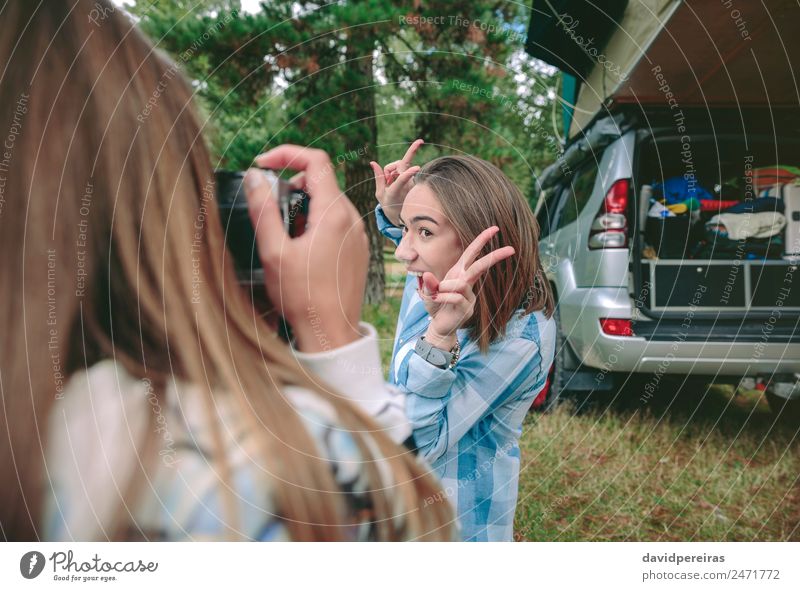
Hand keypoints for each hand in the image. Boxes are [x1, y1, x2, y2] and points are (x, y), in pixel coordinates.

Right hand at [244, 145, 367, 351]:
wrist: (332, 332)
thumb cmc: (303, 297)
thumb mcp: (274, 252)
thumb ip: (263, 210)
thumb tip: (255, 177)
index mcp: (334, 213)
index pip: (316, 161)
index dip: (287, 154)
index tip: (262, 165)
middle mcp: (352, 219)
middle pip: (321, 182)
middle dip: (291, 186)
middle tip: (269, 210)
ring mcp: (358, 235)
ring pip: (329, 204)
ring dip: (302, 208)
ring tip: (284, 237)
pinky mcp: (358, 250)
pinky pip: (337, 223)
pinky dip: (316, 224)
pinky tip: (301, 251)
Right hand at [369, 138, 424, 225]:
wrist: (401, 215)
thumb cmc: (388, 204)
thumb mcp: (380, 193)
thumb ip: (378, 177)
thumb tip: (372, 162)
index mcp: (396, 192)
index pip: (402, 180)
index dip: (408, 173)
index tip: (417, 167)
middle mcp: (406, 187)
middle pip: (400, 164)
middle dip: (397, 162)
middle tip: (399, 164)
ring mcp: (412, 183)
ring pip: (402, 165)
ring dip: (394, 170)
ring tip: (390, 182)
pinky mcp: (415, 181)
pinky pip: (405, 169)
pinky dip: (398, 172)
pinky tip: (395, 182)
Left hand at [420, 227, 515, 349]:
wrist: (439, 326)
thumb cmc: (437, 306)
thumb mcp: (428, 292)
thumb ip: (429, 284)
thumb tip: (427, 275)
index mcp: (458, 273)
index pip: (471, 254)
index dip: (482, 240)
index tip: (495, 229)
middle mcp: (466, 282)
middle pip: (480, 266)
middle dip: (495, 256)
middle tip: (512, 249)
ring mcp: (469, 296)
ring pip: (461, 284)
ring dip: (445, 287)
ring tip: (436, 293)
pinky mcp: (467, 308)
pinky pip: (456, 297)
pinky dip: (443, 297)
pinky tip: (436, 301)